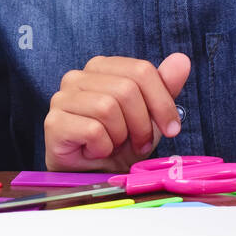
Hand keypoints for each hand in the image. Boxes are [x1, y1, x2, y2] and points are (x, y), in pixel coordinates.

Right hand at [45, 52, 189, 171]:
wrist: (93, 175)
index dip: (163, 102)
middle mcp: (78, 77)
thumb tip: (181, 60)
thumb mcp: (150, 115)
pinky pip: (92, 130)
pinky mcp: (54, 122)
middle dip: (142, 124)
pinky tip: (96, 151)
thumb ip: (165, 86)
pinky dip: (103, 147)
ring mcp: (61, 98)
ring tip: (115, 146)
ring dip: (121, 136)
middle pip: (126, 89)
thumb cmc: (119, 143)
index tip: (172, 128)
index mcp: (102, 68)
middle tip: (140, 143)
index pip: (142, 70)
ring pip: (108, 108)